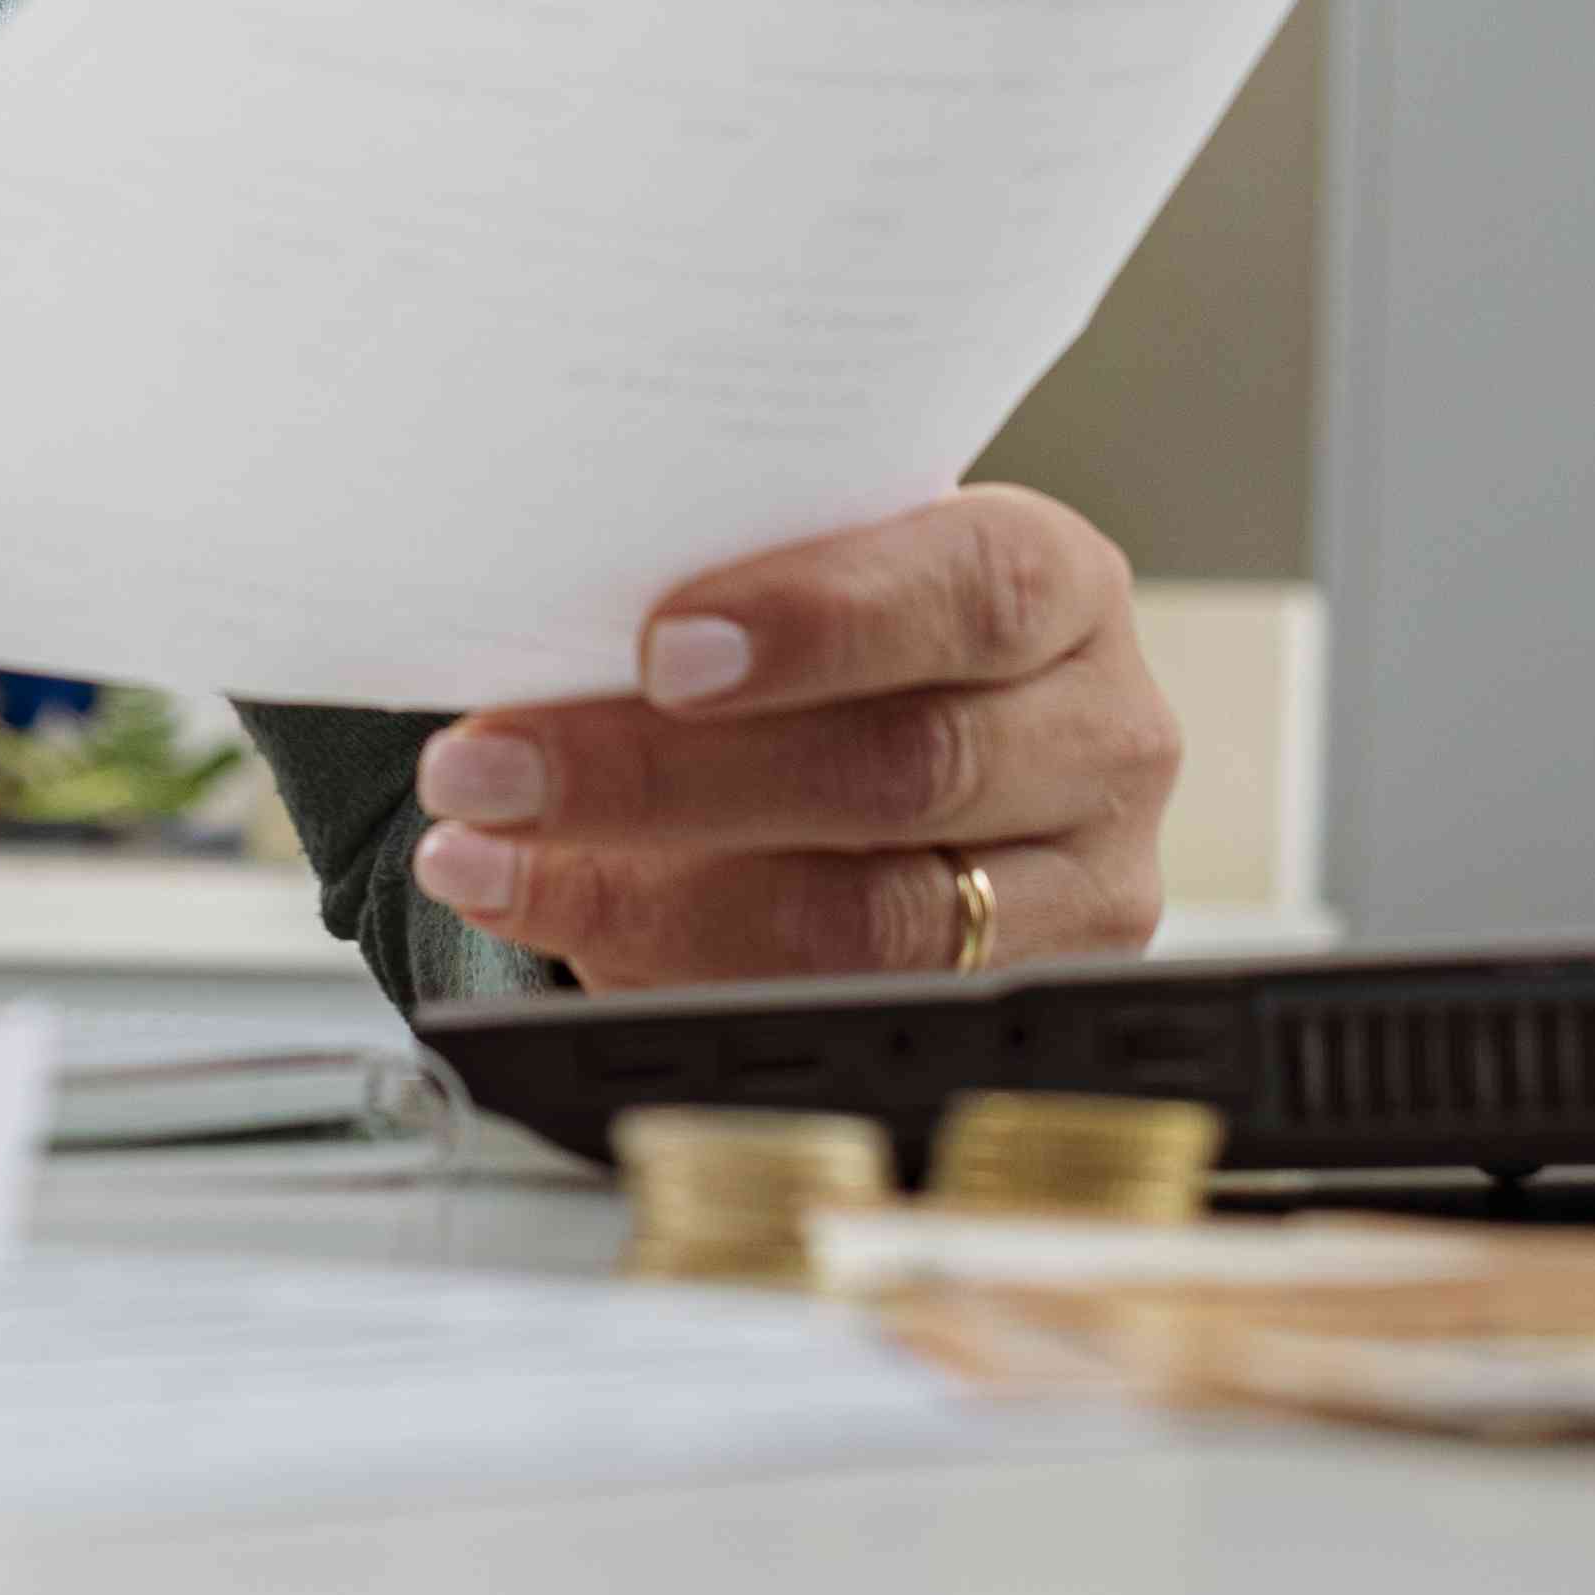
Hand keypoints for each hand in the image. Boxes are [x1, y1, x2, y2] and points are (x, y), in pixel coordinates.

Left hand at [401, 486, 1172, 987]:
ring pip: (867, 921)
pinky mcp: (1011, 1010)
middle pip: (900, 770)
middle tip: (493, 766)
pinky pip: (838, 1014)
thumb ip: (724, 594)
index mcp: (1059, 583)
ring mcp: (1079, 893)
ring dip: (645, 895)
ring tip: (491, 857)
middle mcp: (1102, 738)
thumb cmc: (842, 640)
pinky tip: (566, 927)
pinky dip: (676, 976)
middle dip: (668, 774)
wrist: (904, 735)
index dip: (819, 621)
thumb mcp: (809, 580)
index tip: (659, 647)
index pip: (973, 591)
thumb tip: (544, 632)